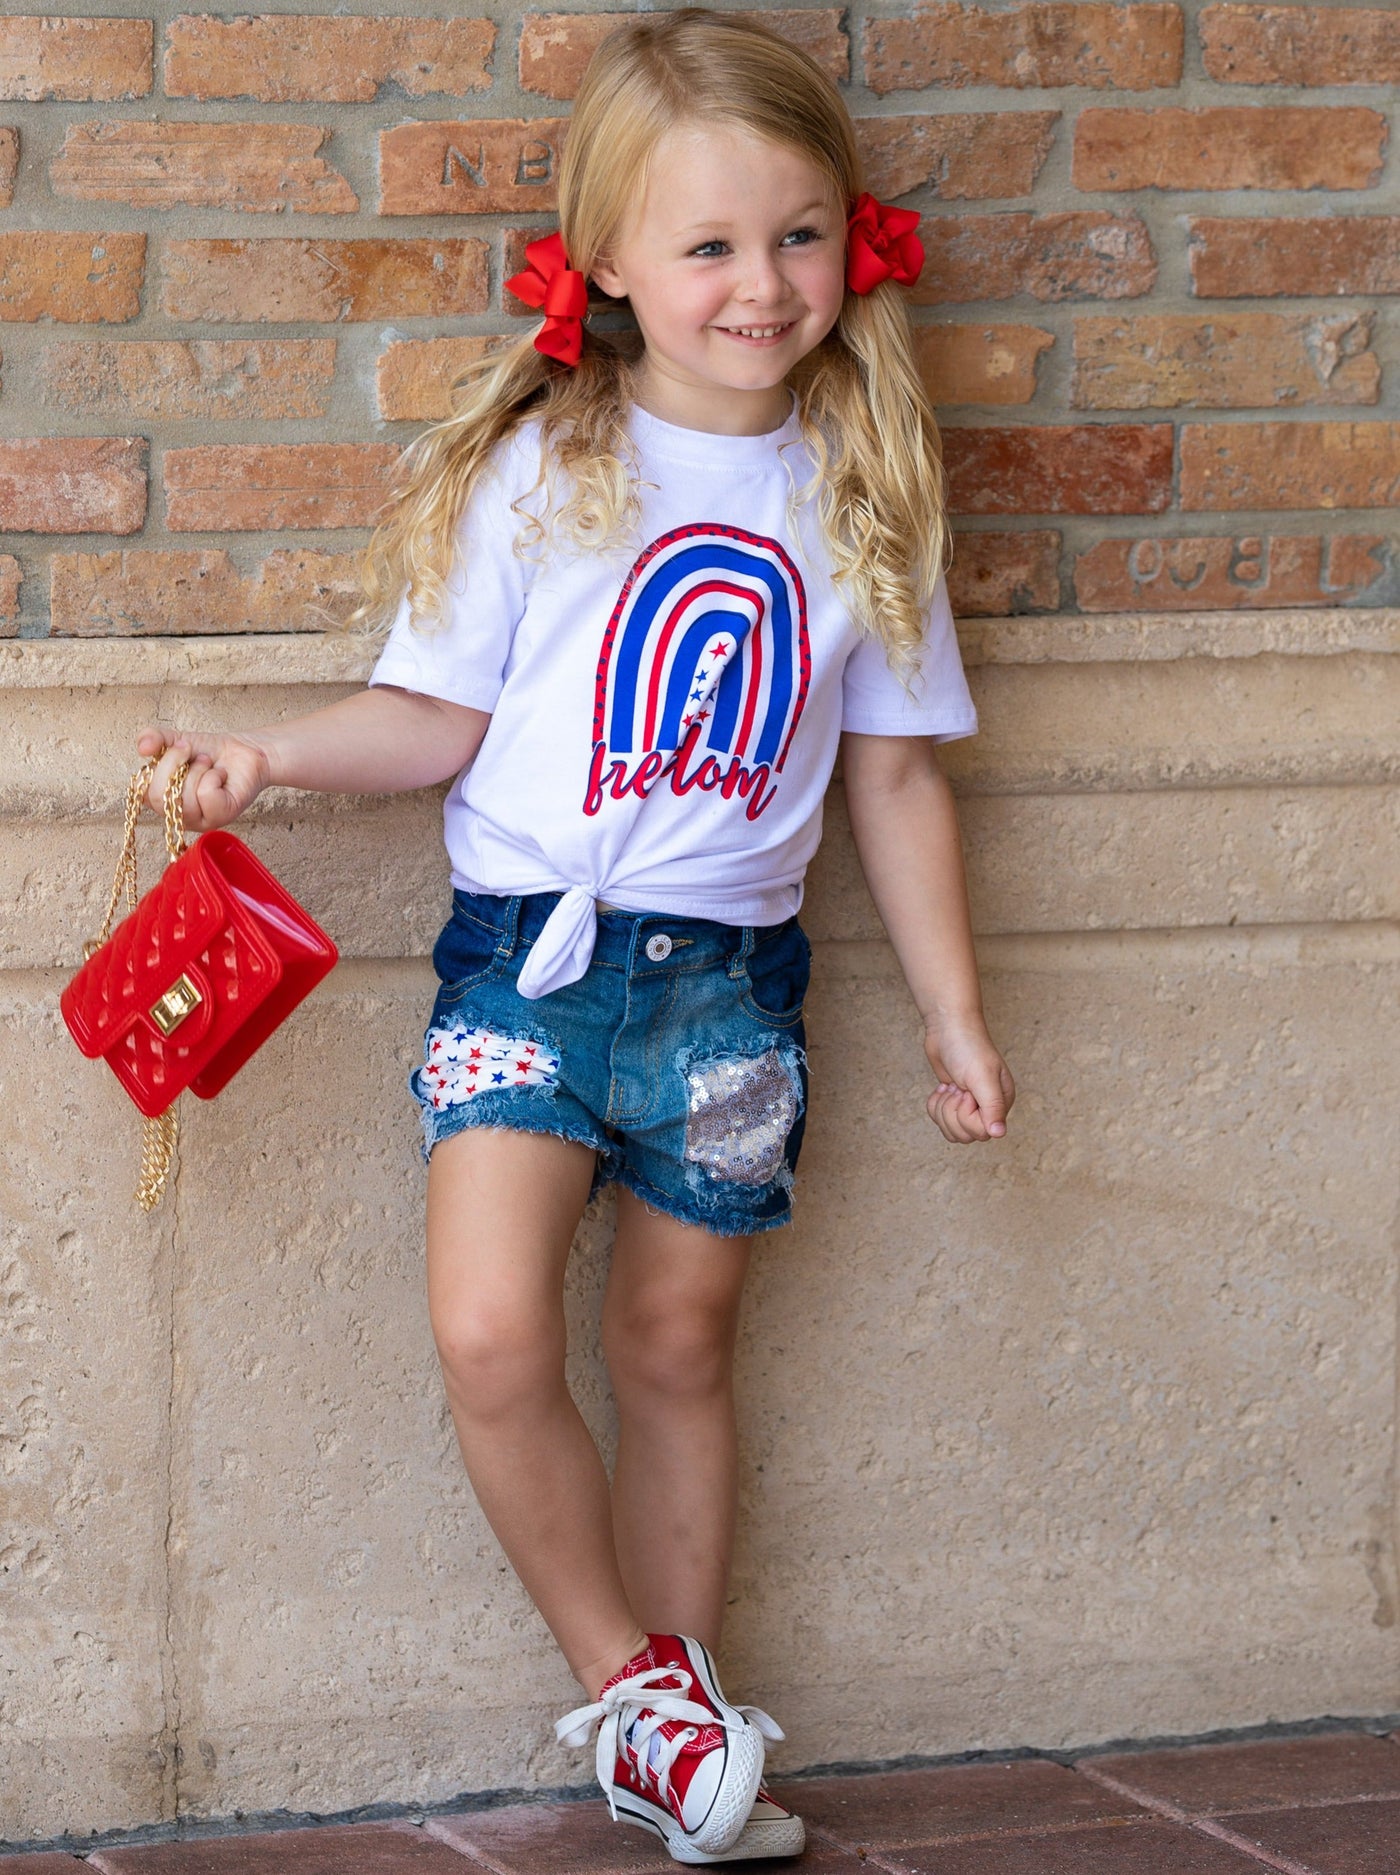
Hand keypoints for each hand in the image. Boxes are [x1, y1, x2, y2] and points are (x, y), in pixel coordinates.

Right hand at [136, 724, 272, 831]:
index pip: (142, 792)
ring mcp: (199, 820)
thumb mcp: (175, 740)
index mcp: (161, 799)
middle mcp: (177, 814)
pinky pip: (207, 796)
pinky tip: (221, 777)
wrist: (242, 749)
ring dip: (198, 771)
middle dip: (176, 764)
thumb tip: (142, 748)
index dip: (158, 767)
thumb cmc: (208, 752)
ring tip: (208, 765)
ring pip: (184, 798)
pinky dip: (214, 778)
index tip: (177, 749)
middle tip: (193, 754)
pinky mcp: (222, 816)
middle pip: (159, 797)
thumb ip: (153, 739)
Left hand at [924, 1016, 1014, 1143]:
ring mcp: (969, 1106)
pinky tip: (944, 1087)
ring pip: (951, 1130)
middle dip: (952, 1112)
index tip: (966, 1093)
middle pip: (965, 1135)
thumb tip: (998, 1134)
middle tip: (956, 1089)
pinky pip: (940, 1120)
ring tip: (950, 1087)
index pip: (982, 1132)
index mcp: (1001, 1103)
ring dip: (942, 1109)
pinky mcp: (952, 1102)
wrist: (948, 1028)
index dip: (967, 1116)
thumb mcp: (983, 1077)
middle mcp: (987, 1108)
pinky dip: (935, 1105)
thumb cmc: (969, 1048)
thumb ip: (992, 1107)